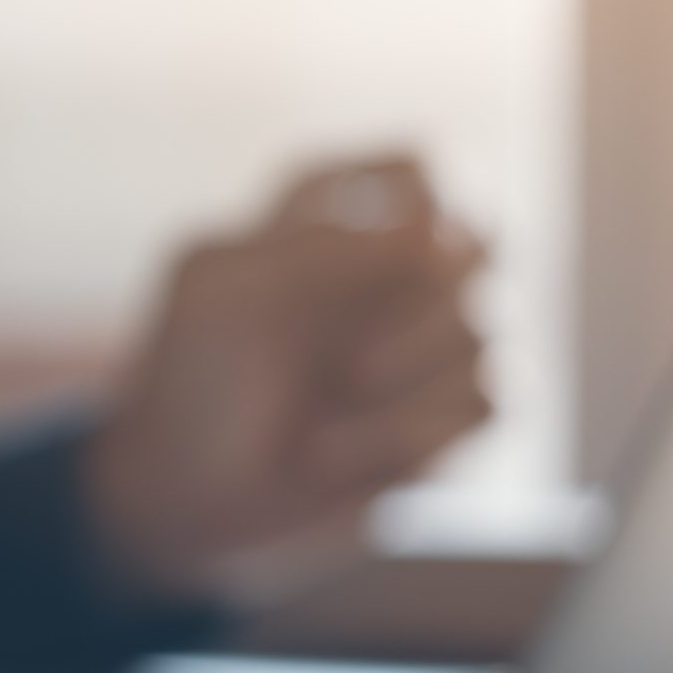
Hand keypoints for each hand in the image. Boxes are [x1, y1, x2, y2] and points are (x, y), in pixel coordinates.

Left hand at [81, 156, 492, 602]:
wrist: (182, 501)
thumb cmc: (193, 384)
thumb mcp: (232, 295)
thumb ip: (331, 248)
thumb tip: (443, 226)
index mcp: (327, 222)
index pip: (413, 171)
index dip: (413, 198)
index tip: (371, 244)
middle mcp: (388, 276)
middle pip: (475, 242)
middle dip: (411, 303)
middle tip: (344, 355)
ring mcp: (425, 347)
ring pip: (482, 326)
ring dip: (402, 373)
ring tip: (327, 406)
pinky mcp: (447, 416)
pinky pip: (490, 398)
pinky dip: (412, 429)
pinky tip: (345, 452)